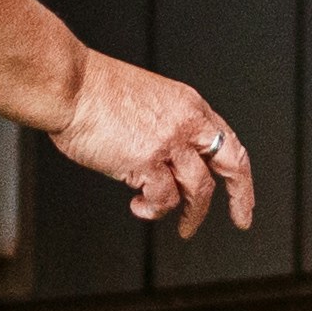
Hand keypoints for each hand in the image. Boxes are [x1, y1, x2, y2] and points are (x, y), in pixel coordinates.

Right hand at [51, 53, 253, 229]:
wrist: (70, 84)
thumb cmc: (93, 91)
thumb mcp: (148, 101)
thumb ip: (166, 128)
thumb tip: (169, 164)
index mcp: (189, 105)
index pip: (227, 140)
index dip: (238, 170)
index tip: (240, 191)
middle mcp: (186, 122)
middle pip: (231, 162)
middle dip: (240, 196)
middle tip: (241, 219)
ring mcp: (169, 142)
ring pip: (200, 188)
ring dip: (191, 214)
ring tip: (181, 226)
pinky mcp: (147, 161)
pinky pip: (164, 198)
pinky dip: (154, 209)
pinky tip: (140, 207)